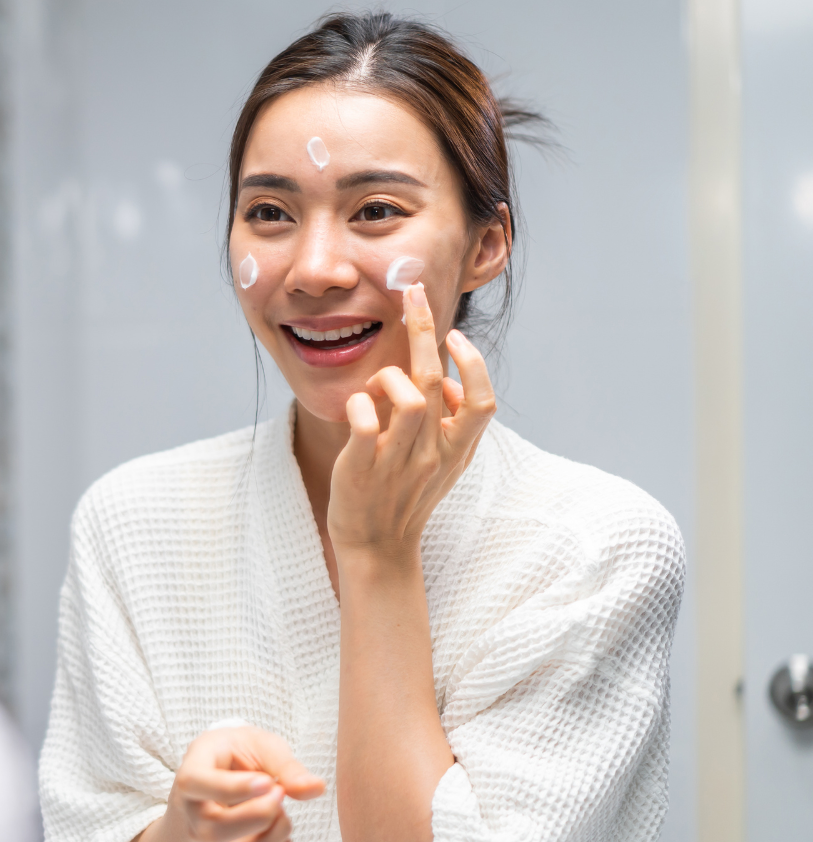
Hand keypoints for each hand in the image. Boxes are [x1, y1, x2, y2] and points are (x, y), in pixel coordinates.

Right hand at [165, 725, 323, 841]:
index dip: (233, 788)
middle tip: (279, 790)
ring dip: (274, 832)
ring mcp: (205, 841)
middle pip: (216, 829)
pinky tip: (279, 823)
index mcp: (192, 771)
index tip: (267, 782)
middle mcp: (191, 812)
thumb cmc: (240, 752)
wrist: (225, 771)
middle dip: (260, 813)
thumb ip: (286, 766)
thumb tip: (317, 788)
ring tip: (280, 806)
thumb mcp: (261, 745)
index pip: (197, 784)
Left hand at [327, 282, 495, 557]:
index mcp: (456, 451)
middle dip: (423, 328)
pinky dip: (359, 405)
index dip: (474, 365)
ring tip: (376, 387)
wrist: (378, 549)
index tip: (455, 337)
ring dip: (389, 378)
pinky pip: (364, 425)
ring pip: (410, 399)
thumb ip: (451, 423)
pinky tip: (357, 407)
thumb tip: (451, 381)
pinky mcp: (362, 469)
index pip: (483, 403)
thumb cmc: (406, 496)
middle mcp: (433, 454)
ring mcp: (398, 463)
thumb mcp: (442, 464)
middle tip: (412, 293)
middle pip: (436, 381)